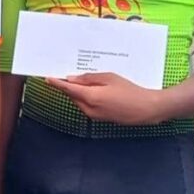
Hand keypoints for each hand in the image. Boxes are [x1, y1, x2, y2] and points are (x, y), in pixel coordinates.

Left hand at [45, 73, 162, 124]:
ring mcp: (94, 116)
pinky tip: (91, 91)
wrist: (145, 109)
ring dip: (77, 93)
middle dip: (68, 86)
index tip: (47, 78)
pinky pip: (87, 107)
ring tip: (80, 80)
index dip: (57, 83)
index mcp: (91, 97)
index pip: (68, 89)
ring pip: (79, 102)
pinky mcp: (99, 119)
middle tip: (64, 74)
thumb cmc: (129, 90)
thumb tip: (72, 80)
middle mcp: (89, 109)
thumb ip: (89, 79)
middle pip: (73, 96)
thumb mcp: (109, 78)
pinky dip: (85, 98)